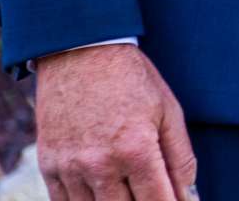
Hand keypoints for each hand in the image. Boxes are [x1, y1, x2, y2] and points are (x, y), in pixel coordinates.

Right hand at [35, 43, 195, 200]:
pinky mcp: (49, 166)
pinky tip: (101, 194)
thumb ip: (181, 159)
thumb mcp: (168, 111)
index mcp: (136, 149)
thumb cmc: (131, 79)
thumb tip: (189, 199)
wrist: (81, 52)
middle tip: (151, 193)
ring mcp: (71, 168)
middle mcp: (100, 164)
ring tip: (127, 191)